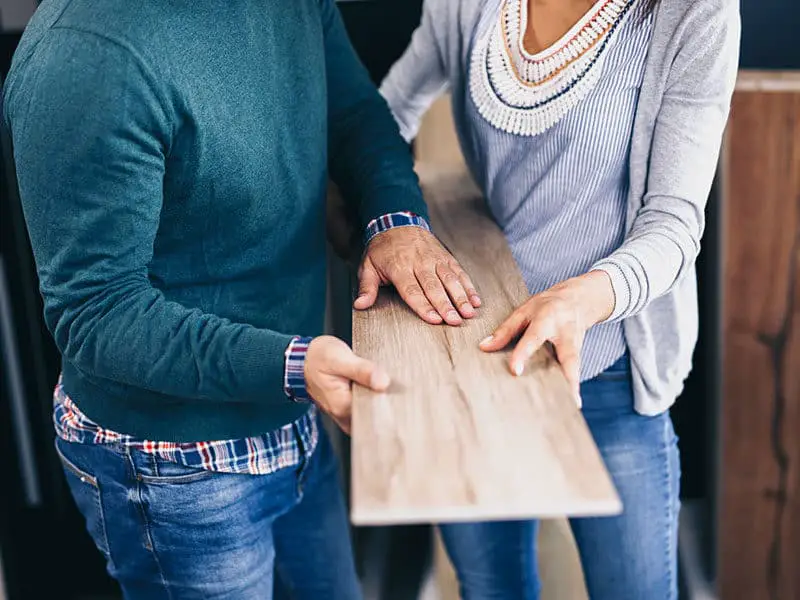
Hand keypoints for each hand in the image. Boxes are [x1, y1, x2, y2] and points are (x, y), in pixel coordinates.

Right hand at [304, 335, 389, 433]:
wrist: (301, 361)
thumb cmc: (317, 358)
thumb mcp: (340, 358)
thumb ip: (362, 370)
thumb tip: (383, 382)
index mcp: (343, 406)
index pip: (376, 412)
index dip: (389, 400)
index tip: (394, 388)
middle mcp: (344, 416)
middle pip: (375, 414)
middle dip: (386, 400)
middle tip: (385, 381)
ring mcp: (345, 415)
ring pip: (371, 412)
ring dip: (379, 399)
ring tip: (377, 382)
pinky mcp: (347, 411)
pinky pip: (365, 409)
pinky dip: (372, 399)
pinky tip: (371, 387)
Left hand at [355, 226, 480, 325]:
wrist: (397, 222)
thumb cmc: (382, 249)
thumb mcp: (368, 266)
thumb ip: (367, 287)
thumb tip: (360, 304)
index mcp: (400, 268)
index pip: (413, 290)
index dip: (424, 305)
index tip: (434, 319)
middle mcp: (420, 263)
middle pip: (434, 287)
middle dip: (446, 304)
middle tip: (455, 320)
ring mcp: (435, 259)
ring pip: (450, 279)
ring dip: (461, 296)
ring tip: (469, 312)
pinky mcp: (446, 257)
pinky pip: (459, 272)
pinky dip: (469, 286)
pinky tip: (475, 300)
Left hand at [478, 271, 614, 404]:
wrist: (579, 299)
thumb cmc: (547, 305)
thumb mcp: (524, 310)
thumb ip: (505, 329)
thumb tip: (484, 347)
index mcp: (548, 319)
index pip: (534, 338)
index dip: (523, 354)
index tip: (515, 371)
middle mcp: (566, 333)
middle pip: (569, 356)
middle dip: (568, 377)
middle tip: (565, 397)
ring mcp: (576, 345)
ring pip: (576, 366)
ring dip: (573, 386)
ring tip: (570, 406)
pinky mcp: (579, 354)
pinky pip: (574, 371)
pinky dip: (572, 386)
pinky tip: (568, 403)